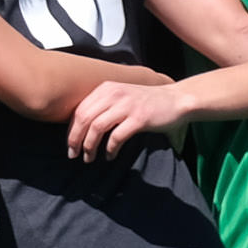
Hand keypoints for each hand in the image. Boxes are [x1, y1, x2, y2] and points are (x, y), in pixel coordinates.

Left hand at [67, 77, 190, 159]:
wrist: (176, 100)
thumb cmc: (147, 102)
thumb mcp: (121, 96)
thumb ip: (103, 106)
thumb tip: (80, 128)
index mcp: (106, 88)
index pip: (79, 110)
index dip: (71, 130)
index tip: (70, 145)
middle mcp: (114, 94)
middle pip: (83, 119)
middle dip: (75, 140)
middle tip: (73, 155)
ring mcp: (126, 105)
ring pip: (96, 128)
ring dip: (90, 146)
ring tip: (89, 158)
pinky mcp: (139, 118)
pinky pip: (116, 137)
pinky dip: (110, 149)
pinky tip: (110, 156)